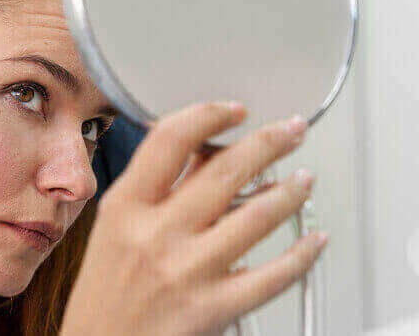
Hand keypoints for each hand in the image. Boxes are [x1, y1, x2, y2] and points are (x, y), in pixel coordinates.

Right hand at [60, 102, 327, 335]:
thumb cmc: (105, 295)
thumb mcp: (114, 231)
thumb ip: (156, 190)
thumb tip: (203, 151)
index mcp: (125, 208)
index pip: (170, 140)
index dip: (209, 115)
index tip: (234, 109)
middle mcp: (157, 234)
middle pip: (225, 170)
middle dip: (269, 141)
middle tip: (290, 130)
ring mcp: (188, 271)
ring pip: (258, 215)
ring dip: (291, 190)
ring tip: (303, 178)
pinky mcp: (215, 308)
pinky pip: (274, 275)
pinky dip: (303, 253)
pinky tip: (313, 239)